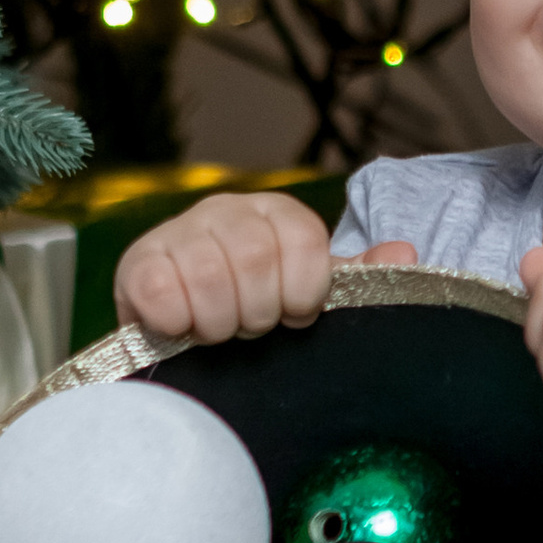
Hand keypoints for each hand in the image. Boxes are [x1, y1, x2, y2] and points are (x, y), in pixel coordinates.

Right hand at [114, 193, 419, 342]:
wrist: (186, 327)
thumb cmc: (256, 308)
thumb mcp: (309, 295)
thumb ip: (358, 278)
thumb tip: (405, 253)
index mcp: (277, 214)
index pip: (305, 241)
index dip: (304, 292)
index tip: (294, 315)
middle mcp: (226, 210)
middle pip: (256, 257)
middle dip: (259, 311)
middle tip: (250, 327)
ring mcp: (178, 232)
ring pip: (210, 274)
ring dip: (219, 321)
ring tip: (218, 332)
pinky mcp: (137, 263)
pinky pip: (159, 287)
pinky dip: (177, 318)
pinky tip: (182, 327)